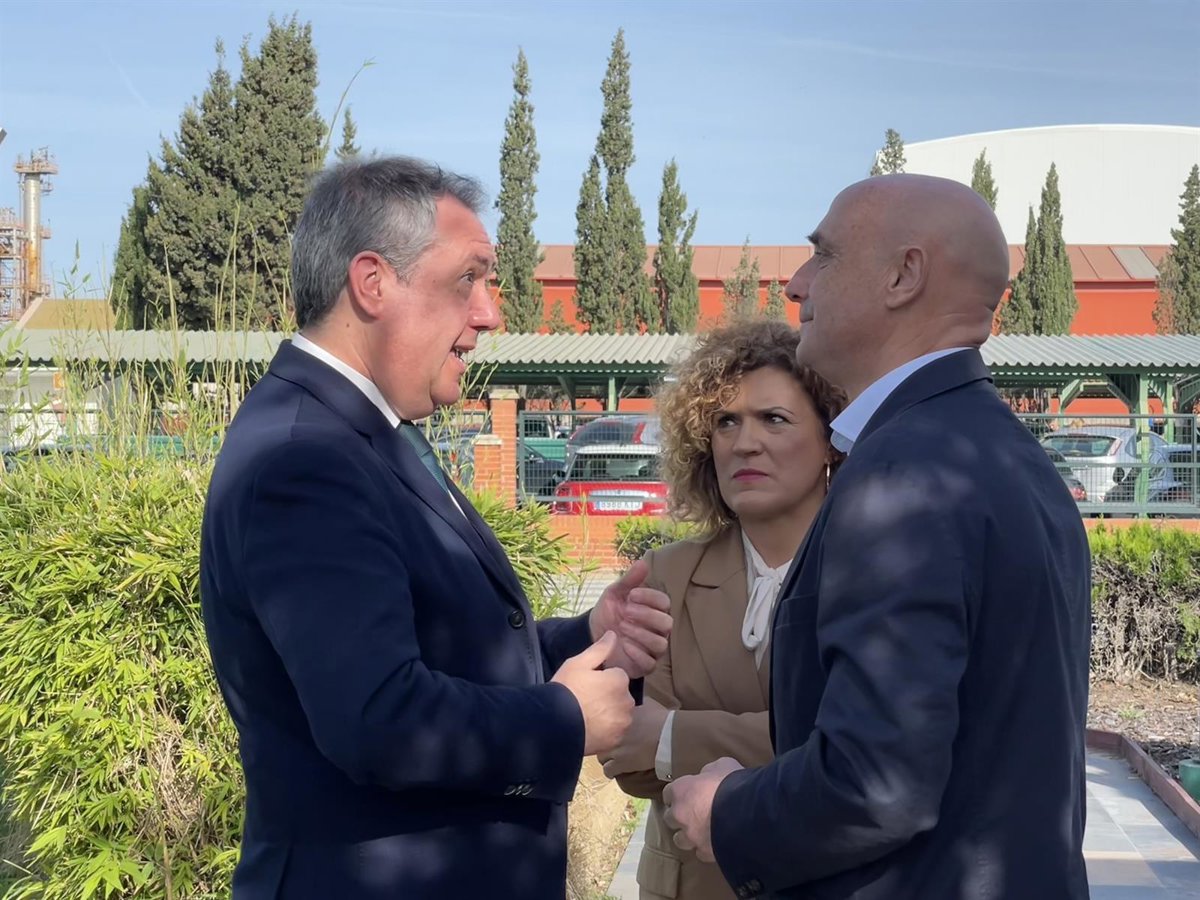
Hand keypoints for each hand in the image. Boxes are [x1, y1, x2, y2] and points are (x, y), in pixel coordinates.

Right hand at [551, 631, 633, 755]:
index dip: (602, 679)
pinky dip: (607, 730)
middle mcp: (627, 701)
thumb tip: (613, 634)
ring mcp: (623, 722)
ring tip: (587, 715)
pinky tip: (590, 728)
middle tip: (585, 700)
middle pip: (620, 695)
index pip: (617, 676)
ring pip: (620, 713)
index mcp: (619, 680)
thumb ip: (599, 649)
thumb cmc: (566, 690)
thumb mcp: (578, 664)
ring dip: (610, 713)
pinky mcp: (617, 740)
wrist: (556, 725)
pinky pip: (615, 731)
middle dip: (608, 696)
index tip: (586, 685)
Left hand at [589, 559, 671, 678]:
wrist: (593, 633)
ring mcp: (653, 648)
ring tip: (622, 627)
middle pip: (666, 623)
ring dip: (641, 634)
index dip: (650, 597)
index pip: (664, 602)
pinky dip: (638, 653)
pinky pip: (650, 663)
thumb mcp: (615, 592)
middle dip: (646, 615)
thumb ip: (629, 580)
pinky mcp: (644, 665)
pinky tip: (623, 644)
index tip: (631, 595)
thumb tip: (643, 562)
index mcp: (654, 609)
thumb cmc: (610, 610)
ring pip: (661, 644)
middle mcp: (658, 629)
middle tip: (626, 611)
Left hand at [600, 696, 669, 777]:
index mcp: (616, 715)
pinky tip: (615, 770)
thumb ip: (634, 701)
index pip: (601, 721)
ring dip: (606, 757)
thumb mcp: (646, 702)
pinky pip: (608, 770)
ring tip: (614, 757)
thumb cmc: (661, 718)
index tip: (611, 728)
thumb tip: (631, 698)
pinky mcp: (620, 763)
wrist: (669, 736)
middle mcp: (610, 731)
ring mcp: (614, 748)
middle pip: (598, 739)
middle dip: (603, 741)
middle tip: (611, 743)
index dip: (605, 726)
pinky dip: (610, 771)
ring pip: (600, 756)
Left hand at [662, 757, 742, 862]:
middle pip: (670, 818)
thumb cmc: (733, 783)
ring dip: (687, 836)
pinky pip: (700, 853)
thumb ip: (708, 772)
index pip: (668, 794)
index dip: (677, 795)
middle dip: (679, 817)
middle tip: (692, 814)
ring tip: (699, 833)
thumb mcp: (722, 766)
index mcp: (681, 791)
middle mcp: (680, 815)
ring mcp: (691, 836)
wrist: (749, 812)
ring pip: (680, 840)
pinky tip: (714, 844)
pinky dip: (705, 849)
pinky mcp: (704, 852)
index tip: (685, 795)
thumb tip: (706, 776)